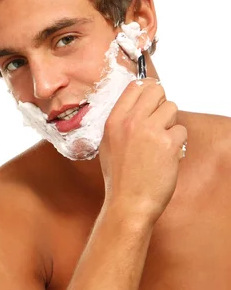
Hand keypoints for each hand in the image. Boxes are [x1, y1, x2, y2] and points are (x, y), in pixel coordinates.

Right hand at [99, 78, 187, 225]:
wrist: (128, 203)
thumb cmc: (119, 179)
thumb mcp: (109, 144)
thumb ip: (122, 122)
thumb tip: (142, 105)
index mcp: (114, 121)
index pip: (136, 86)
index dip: (149, 91)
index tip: (153, 100)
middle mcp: (130, 122)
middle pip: (156, 91)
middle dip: (162, 104)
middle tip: (160, 122)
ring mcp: (149, 131)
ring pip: (172, 108)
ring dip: (171, 124)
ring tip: (160, 143)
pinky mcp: (167, 143)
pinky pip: (181, 130)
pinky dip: (178, 143)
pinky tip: (166, 157)